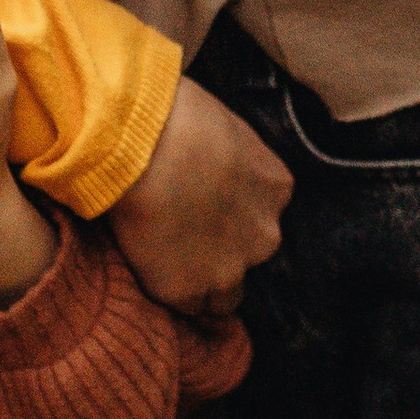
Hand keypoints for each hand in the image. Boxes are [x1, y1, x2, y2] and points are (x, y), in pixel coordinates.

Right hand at [107, 77, 290, 315]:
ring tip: (166, 260)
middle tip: (182, 230)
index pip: (260, 214)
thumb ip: (229, 157)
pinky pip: (184, 304)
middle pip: (247, 256)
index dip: (229, 213)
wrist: (142, 143)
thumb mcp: (223, 127)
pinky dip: (169, 290)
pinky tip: (148, 267)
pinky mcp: (185, 289)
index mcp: (276, 188)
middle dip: (222, 249)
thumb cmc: (174, 114)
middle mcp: (263, 234)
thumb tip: (208, 160)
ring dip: (201, 282)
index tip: (203, 205)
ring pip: (222, 296)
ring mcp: (227, 268)